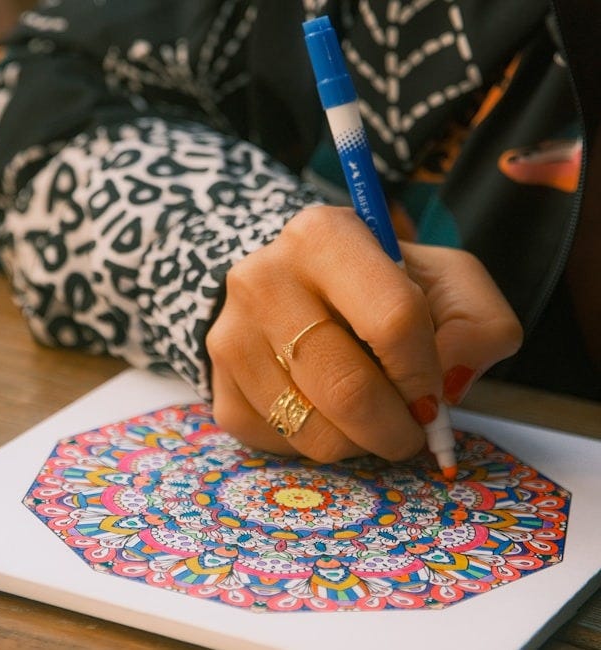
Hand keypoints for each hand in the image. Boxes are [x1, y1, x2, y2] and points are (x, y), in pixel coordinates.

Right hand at [206, 206, 521, 462]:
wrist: (297, 293)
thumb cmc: (382, 288)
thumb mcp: (448, 283)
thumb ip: (480, 325)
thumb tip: (448, 384)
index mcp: (324, 236)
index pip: (393, 320)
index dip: (425, 373)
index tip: (434, 393)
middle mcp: (262, 279)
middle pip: (347, 387)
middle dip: (396, 428)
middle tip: (412, 431)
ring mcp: (231, 335)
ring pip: (312, 428)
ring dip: (359, 443)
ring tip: (370, 420)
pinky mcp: (219, 388)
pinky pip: (280, 445)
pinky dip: (318, 446)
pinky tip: (325, 414)